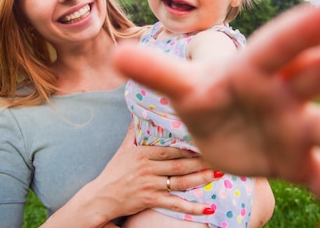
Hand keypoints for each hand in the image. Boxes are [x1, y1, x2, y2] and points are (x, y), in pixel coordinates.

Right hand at [93, 127, 219, 220]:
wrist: (101, 196)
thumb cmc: (114, 171)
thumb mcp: (123, 148)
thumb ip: (134, 131)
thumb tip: (139, 110)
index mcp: (143, 153)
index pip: (171, 149)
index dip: (189, 147)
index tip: (205, 142)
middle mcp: (148, 168)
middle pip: (180, 164)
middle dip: (201, 161)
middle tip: (219, 157)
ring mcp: (150, 185)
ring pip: (181, 182)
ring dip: (201, 178)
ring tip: (219, 174)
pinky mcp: (150, 200)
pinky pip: (175, 204)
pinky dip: (192, 207)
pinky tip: (208, 208)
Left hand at [112, 4, 319, 227]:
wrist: (218, 128)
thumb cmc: (203, 97)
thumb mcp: (183, 87)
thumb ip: (162, 72)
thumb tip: (120, 53)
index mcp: (256, 67)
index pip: (281, 43)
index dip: (304, 30)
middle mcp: (290, 90)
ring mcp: (304, 126)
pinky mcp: (307, 161)